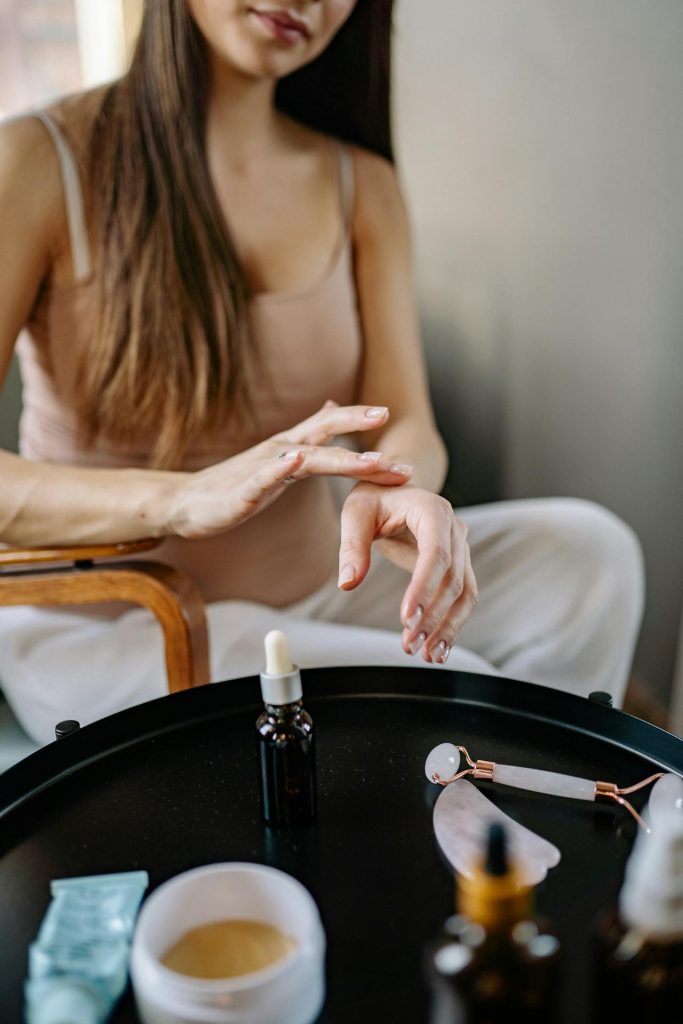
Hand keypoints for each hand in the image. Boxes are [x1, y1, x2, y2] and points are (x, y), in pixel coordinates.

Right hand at [167, 402, 411, 538]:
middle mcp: (279, 450)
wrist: (186, 504)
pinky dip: (280, 467)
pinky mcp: (243, 491)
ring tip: (369, 459)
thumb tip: (333, 407)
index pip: (329, 425)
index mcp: (290, 447)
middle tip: (386, 415)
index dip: (357, 416)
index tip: (389, 412)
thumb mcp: (279, 458)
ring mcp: (260, 469)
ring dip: (339, 457)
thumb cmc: (235, 484)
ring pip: (304, 458)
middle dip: (355, 424)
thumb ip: (309, 436)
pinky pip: (264, 477)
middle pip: (322, 432)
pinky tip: (295, 460)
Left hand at [338, 483, 477, 662]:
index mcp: (432, 510)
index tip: (406, 618)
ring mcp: (460, 548)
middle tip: (409, 644)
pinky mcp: (458, 566)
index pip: (436, 553)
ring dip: (447, 627)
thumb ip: (352, 547)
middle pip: (453, 579)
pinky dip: (452, 624)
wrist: (392, 492)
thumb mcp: (355, 514)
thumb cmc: (373, 498)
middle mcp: (454, 529)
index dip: (424, 587)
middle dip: (432, 616)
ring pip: (464, 593)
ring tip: (426, 654)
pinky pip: (462, 597)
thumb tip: (348, 583)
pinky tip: (437, 649)